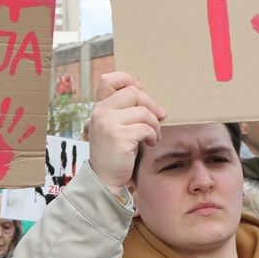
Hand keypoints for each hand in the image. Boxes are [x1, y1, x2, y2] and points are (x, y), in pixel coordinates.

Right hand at [88, 72, 165, 188]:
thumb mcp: (113, 125)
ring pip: (143, 112)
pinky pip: (145, 128)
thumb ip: (122, 108)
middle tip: (159, 117)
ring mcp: (107, 124)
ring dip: (155, 124)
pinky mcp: (118, 136)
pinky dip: (153, 135)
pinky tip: (150, 142)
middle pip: (133, 92)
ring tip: (154, 135)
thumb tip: (142, 89)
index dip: (128, 80)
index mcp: (99, 107)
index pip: (109, 79)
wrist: (105, 178)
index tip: (141, 91)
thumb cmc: (114, 151)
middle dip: (151, 105)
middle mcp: (100, 112)